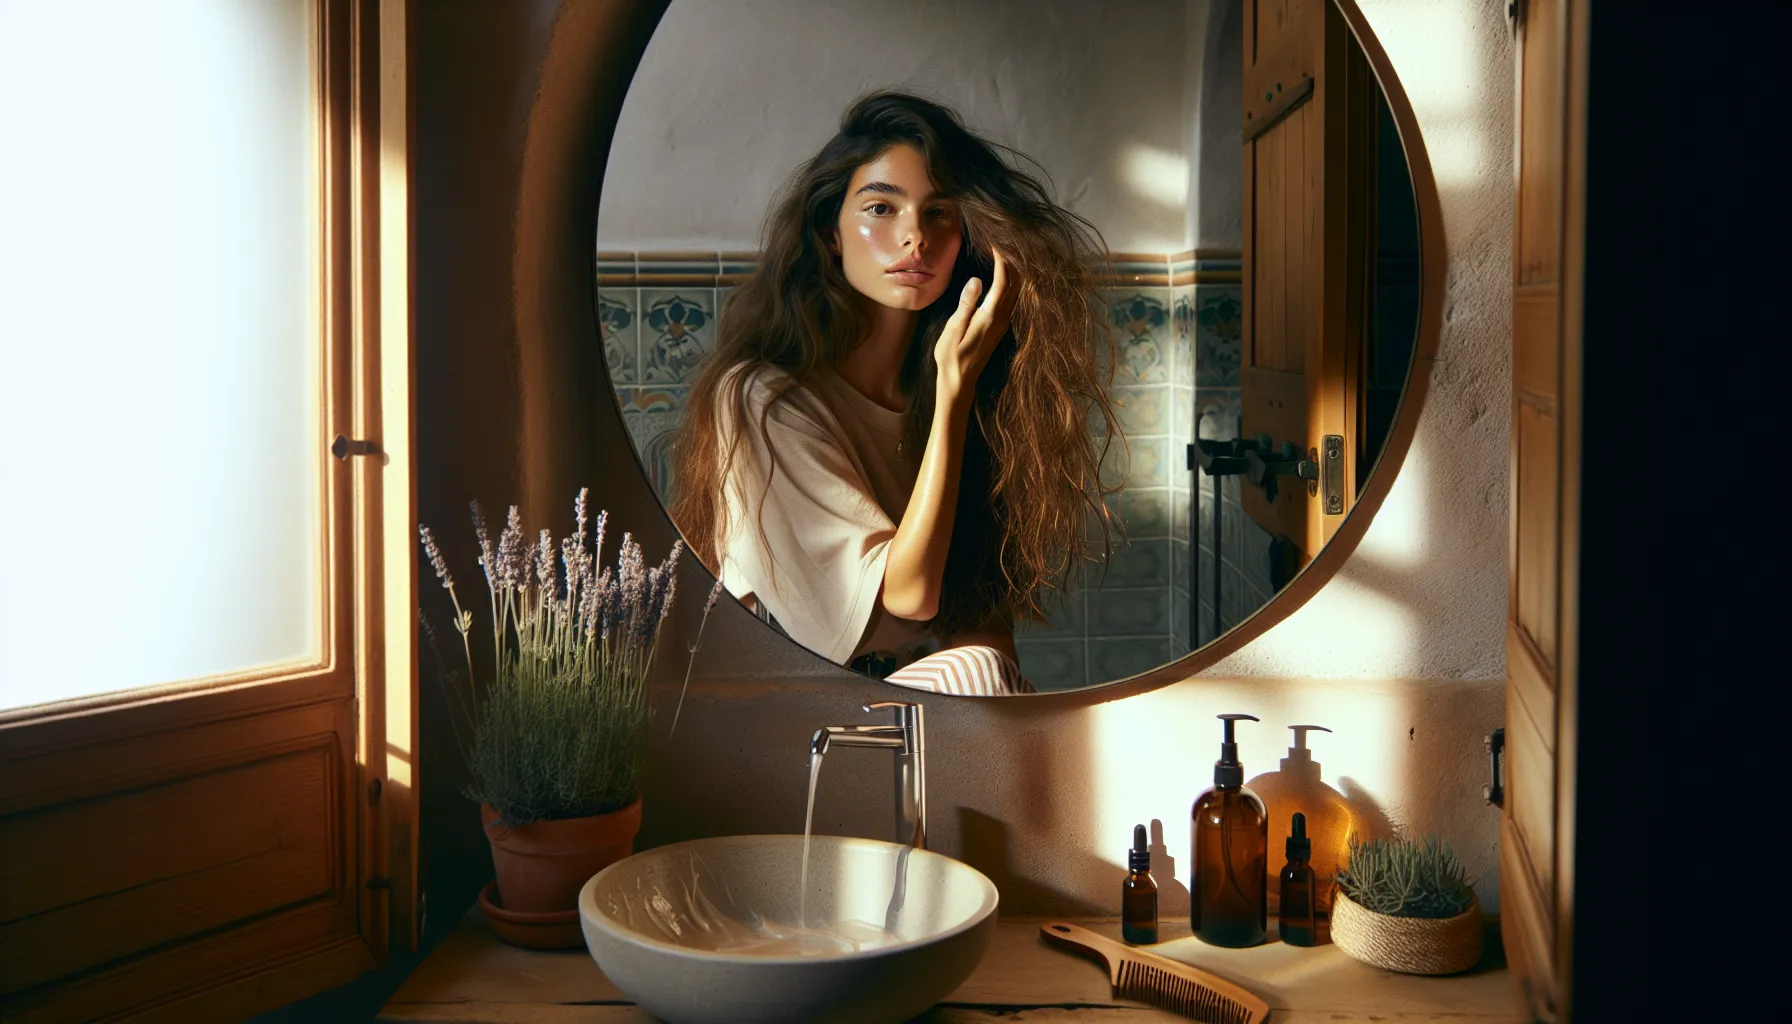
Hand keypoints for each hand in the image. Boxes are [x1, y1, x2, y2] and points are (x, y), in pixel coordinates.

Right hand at [933, 247, 1018, 407]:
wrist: (960, 382)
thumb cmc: (951, 357)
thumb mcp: (953, 329)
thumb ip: (967, 304)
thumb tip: (977, 280)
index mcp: (990, 316)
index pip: (1003, 282)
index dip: (1001, 261)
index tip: (995, 245)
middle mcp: (1002, 319)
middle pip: (1015, 285)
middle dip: (1010, 264)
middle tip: (999, 247)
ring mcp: (1003, 324)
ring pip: (1015, 293)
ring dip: (1011, 274)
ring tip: (1000, 258)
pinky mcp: (1000, 329)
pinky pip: (1010, 301)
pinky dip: (1007, 286)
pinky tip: (998, 280)